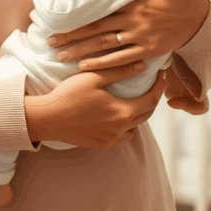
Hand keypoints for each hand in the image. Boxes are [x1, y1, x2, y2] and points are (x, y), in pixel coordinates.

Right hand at [40, 65, 169, 148]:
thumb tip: (143, 65)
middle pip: (146, 114)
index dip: (159, 87)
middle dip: (152, 99)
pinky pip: (122, 137)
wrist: (48, 119)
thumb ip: (120, 71)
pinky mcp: (101, 145)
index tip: (162, 75)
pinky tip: (120, 116)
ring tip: (136, 100)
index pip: (151, 99)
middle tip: (152, 85)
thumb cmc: (69, 94)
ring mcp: (111, 140)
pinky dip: (126, 126)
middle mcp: (121, 129)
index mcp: (122, 112)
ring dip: (139, 114)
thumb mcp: (94, 78)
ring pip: (135, 128)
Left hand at [47, 0, 210, 69]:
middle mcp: (134, 21)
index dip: (79, 15)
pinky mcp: (147, 51)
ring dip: (81, 53)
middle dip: (71, 37)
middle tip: (49, 41)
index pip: (101, 10)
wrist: (203, 22)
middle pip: (96, 30)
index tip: (59, 18)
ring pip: (105, 47)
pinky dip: (103, 64)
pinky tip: (85, 68)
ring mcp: (140, 38)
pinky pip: (121, 59)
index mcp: (135, 3)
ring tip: (60, 57)